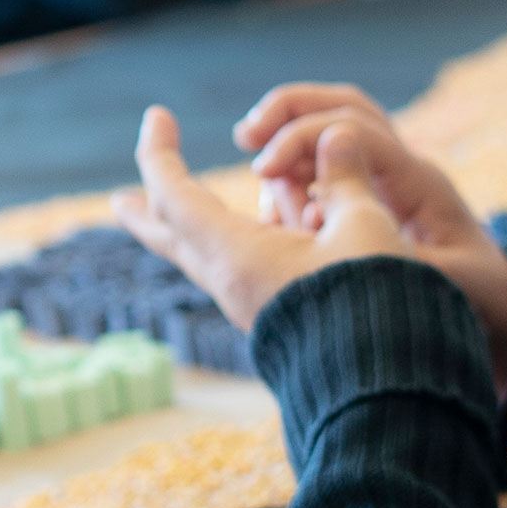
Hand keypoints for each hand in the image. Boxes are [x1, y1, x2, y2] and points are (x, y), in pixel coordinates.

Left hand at [118, 96, 506, 395]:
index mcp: (235, 254)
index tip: (157, 116)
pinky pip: (238, 273)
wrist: (387, 391)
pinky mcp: (271, 322)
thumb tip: (337, 135)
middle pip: (171, 239)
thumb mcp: (366, 226)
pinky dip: (235, 244)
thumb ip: (346, 178)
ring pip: (204, 259)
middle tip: (119, 201)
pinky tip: (253, 236)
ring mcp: (248, 307)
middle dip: (147, 213)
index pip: (175, 195)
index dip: (159, 152)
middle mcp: (229, 283)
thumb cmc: (376, 302)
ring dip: (190, 229)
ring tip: (185, 211)